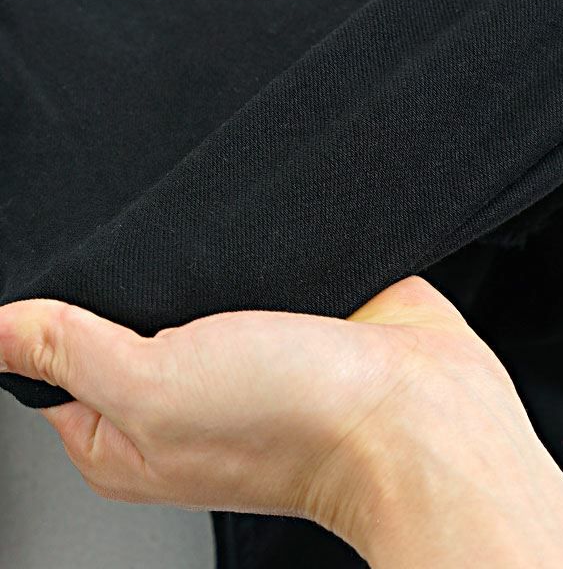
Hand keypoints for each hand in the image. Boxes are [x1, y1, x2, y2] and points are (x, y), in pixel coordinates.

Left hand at [0, 277, 562, 567]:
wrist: (421, 410)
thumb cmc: (300, 422)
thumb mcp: (152, 386)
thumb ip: (67, 352)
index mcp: (129, 431)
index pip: (50, 364)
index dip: (41, 316)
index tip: (49, 274)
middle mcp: (185, 391)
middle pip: (120, 316)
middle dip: (123, 277)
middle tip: (140, 247)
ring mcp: (243, 348)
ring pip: (189, 283)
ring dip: (190, 256)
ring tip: (203, 236)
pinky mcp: (293, 311)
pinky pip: (249, 268)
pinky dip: (244, 247)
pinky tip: (250, 232)